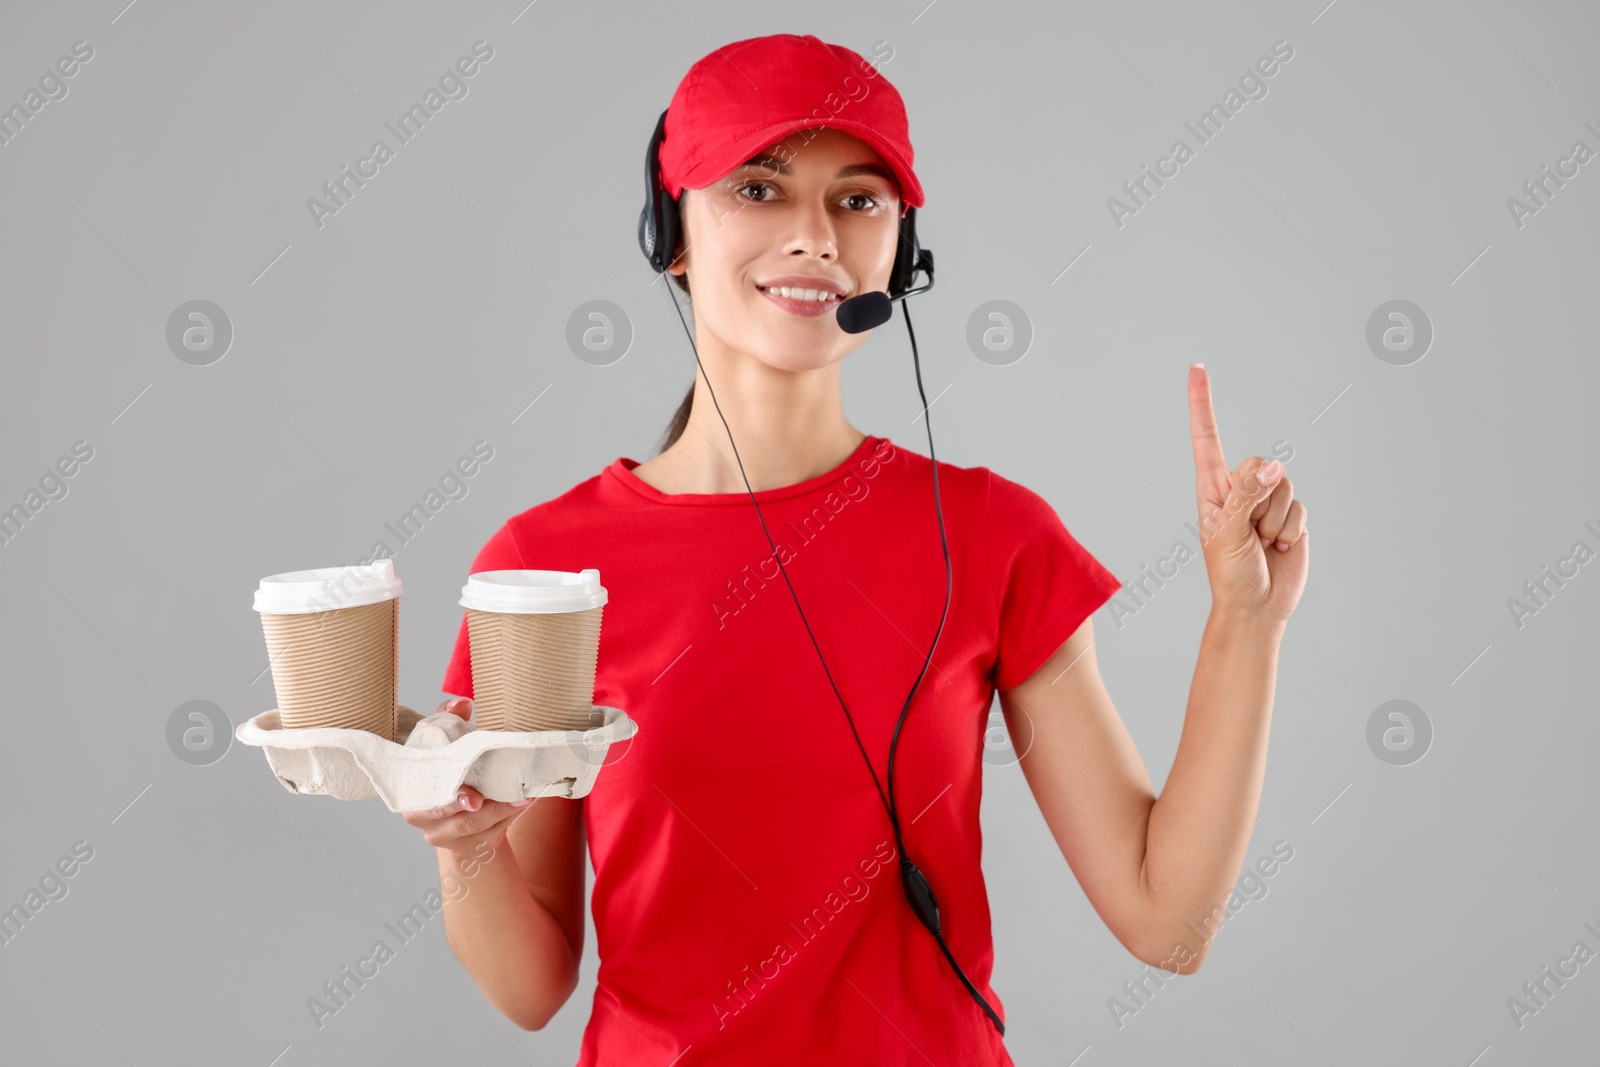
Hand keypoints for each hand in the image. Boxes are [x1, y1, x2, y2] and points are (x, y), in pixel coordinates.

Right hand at [401, 697, 534, 856]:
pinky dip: (509, 818)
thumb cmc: (446, 768)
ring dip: (505, 812)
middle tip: (514, 797)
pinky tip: (525, 803)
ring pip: (477, 829)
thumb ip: (448, 719)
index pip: (428, 797)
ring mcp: (442, 836)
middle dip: (486, 811)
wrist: (449, 804)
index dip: (452, 797)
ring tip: (526, 796)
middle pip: (456, 821)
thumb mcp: (443, 742)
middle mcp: (421, 818)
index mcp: (412, 790)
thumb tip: (461, 704)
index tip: (474, 796)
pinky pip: (490, 834)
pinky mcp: (464, 846)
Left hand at [1187, 364, 1308, 623]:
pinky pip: (1299, 506)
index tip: (1196, 367)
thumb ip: (1248, 497)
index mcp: (1212, 488)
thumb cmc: (1230, 575)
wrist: (1257, 607)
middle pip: (1260, 464)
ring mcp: (1265, 501)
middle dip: (1260, 498)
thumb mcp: (1229, 535)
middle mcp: (1238, 489)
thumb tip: (1273, 466)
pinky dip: (1291, 530)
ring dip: (1275, 519)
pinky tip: (1278, 548)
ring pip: (1283, 485)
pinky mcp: (1289, 515)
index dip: (1201, 402)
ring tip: (1262, 543)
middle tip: (1249, 533)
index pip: (1206, 436)